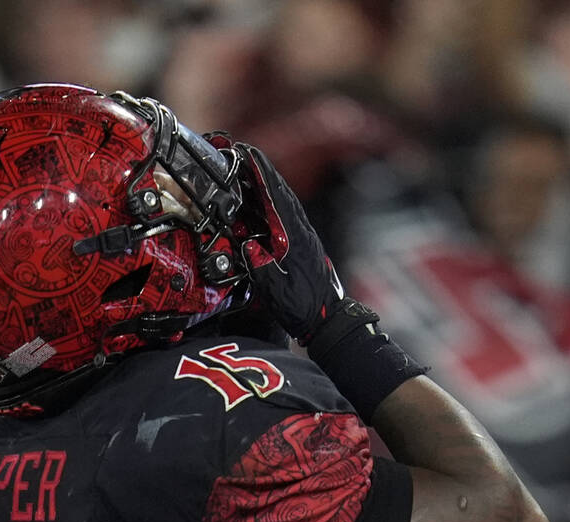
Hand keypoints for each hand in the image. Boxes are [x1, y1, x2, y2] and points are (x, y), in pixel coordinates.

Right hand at [231, 143, 344, 344]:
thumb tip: (247, 246)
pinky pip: (283, 213)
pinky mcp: (301, 242)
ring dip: (266, 182)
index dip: (261, 174)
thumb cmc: (304, 307)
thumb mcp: (277, 291)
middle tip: (241, 152)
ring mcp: (302, 235)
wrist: (328, 319)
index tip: (248, 154)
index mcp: (294, 237)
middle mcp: (300, 230)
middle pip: (279, 191)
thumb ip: (261, 267)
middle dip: (261, 170)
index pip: (276, 197)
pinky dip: (271, 199)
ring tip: (247, 167)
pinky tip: (260, 197)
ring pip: (282, 200)